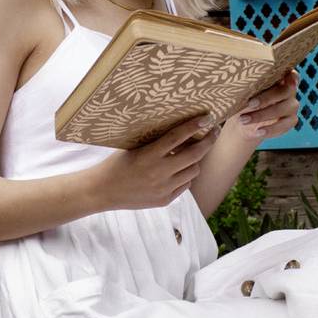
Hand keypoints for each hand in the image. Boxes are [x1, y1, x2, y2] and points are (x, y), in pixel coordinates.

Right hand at [91, 112, 221, 210]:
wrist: (103, 191)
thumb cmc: (117, 164)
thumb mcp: (135, 148)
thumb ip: (157, 142)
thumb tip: (183, 131)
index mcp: (149, 155)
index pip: (178, 137)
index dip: (195, 125)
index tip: (208, 117)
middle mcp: (159, 172)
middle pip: (194, 155)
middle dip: (208, 141)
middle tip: (214, 132)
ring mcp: (164, 188)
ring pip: (194, 171)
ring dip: (195, 160)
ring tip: (192, 153)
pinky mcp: (165, 200)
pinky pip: (185, 185)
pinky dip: (185, 175)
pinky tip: (179, 170)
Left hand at [228, 69, 300, 144]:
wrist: (242, 121)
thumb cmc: (243, 100)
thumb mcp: (243, 91)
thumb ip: (250, 85)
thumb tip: (243, 83)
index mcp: (279, 78)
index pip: (291, 73)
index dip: (291, 75)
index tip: (282, 78)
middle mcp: (289, 91)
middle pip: (286, 91)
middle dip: (266, 98)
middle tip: (249, 104)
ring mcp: (291, 106)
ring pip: (284, 108)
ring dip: (263, 115)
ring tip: (244, 120)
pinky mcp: (290, 121)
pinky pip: (284, 125)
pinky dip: (270, 129)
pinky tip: (257, 131)